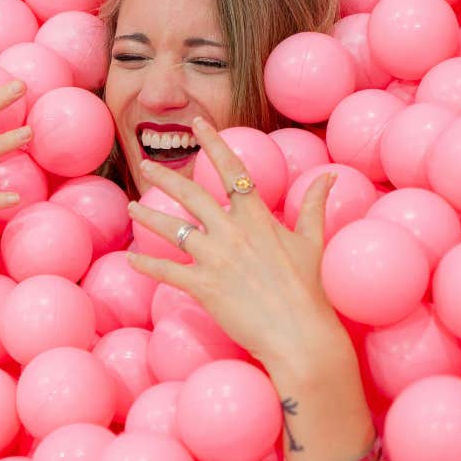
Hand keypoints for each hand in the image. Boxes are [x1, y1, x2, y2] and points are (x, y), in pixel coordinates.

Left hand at [126, 118, 349, 374]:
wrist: (300, 335)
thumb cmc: (309, 289)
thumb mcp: (313, 242)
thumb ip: (314, 205)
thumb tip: (329, 175)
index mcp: (257, 217)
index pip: (232, 170)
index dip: (214, 144)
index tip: (198, 124)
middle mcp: (232, 231)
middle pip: (191, 195)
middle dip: (165, 177)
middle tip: (145, 164)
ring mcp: (215, 258)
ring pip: (173, 229)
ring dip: (149, 216)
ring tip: (132, 207)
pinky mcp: (204, 286)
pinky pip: (167, 271)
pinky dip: (147, 264)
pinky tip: (131, 258)